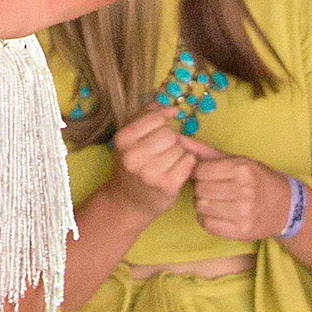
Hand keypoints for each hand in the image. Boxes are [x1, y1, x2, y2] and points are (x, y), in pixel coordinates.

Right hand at [106, 107, 196, 221]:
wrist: (128, 202)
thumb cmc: (131, 165)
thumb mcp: (129, 138)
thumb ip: (146, 115)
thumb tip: (174, 109)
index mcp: (123, 139)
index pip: (155, 118)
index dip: (161, 124)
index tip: (156, 134)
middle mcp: (133, 156)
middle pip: (169, 134)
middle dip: (170, 140)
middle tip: (161, 152)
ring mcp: (150, 172)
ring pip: (180, 148)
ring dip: (178, 153)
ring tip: (167, 162)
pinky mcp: (167, 185)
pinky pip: (188, 162)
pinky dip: (186, 164)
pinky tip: (176, 170)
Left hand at [185, 140, 292, 241]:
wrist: (286, 206)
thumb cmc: (256, 179)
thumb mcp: (236, 160)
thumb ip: (204, 150)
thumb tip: (176, 138)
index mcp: (241, 170)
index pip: (200, 171)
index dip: (198, 172)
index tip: (206, 174)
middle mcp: (244, 191)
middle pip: (199, 189)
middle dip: (200, 188)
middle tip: (210, 188)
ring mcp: (244, 213)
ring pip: (201, 207)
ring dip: (202, 204)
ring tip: (214, 200)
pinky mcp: (242, 231)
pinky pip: (208, 225)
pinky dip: (207, 219)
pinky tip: (217, 213)